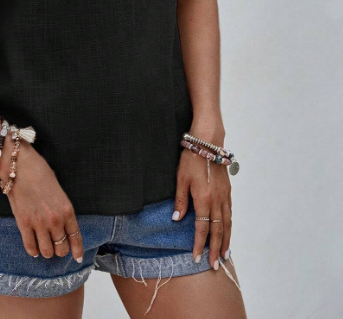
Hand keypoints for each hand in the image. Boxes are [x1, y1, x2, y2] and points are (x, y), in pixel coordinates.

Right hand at [0, 137, 84, 263]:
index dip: (77, 250)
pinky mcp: (23, 224)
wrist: (21, 166)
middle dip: (60, 250)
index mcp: (67, 210)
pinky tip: (33, 248)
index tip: (77, 258)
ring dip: (46, 251)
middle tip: (55, 246)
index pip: (76, 237)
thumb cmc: (41, 173)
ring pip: (47, 252)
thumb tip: (62, 225)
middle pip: (61, 248)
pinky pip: (30, 247)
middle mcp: (55, 220)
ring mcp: (39, 224)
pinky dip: (33, 251)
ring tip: (44, 246)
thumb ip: (62, 210)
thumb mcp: (59, 191)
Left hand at [172, 143, 231, 269]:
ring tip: (225, 254)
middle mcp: (217, 200)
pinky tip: (228, 231)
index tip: (196, 257)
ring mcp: (224, 195)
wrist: (208, 142)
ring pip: (227, 223)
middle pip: (218, 230)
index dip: (199, 244)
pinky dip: (230, 225)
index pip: (202, 228)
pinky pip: (230, 213)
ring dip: (226, 240)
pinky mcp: (228, 190)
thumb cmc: (191, 158)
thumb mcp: (180, 178)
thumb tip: (177, 220)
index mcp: (204, 198)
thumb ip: (180, 200)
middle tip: (215, 265)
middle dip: (215, 249)